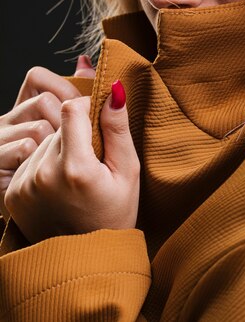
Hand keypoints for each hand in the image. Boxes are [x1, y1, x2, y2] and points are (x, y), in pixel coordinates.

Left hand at [4, 81, 139, 243]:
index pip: (71, 109)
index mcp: (76, 167)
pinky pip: (31, 160)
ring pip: (44, 142)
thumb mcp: (127, 171)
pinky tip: (59, 185)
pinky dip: (45, 165)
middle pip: (58, 126)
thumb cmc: (114, 214)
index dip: (88, 111)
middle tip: (91, 162)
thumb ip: (117, 128)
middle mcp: (44, 173)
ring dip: (60, 149)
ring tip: (75, 176)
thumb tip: (114, 89)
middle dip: (76, 134)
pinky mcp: (13, 192)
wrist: (86, 260)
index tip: (99, 127)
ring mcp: (24, 184)